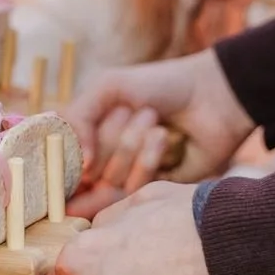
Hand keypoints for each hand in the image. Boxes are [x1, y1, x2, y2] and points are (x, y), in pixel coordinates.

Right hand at [63, 50, 253, 207]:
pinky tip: (165, 135)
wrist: (212, 93)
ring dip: (131, 143)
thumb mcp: (108, 87)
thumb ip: (77, 118)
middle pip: (86, 173)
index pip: (62, 164)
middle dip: (108, 138)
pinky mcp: (157, 190)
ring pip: (111, 180)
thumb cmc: (160, 84)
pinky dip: (149, 158)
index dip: (64, 162)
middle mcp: (105, 161)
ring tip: (153, 118)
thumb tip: (81, 165)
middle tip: (131, 110)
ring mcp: (131, 177)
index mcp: (89, 136)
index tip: (74, 150)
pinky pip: (138, 190)